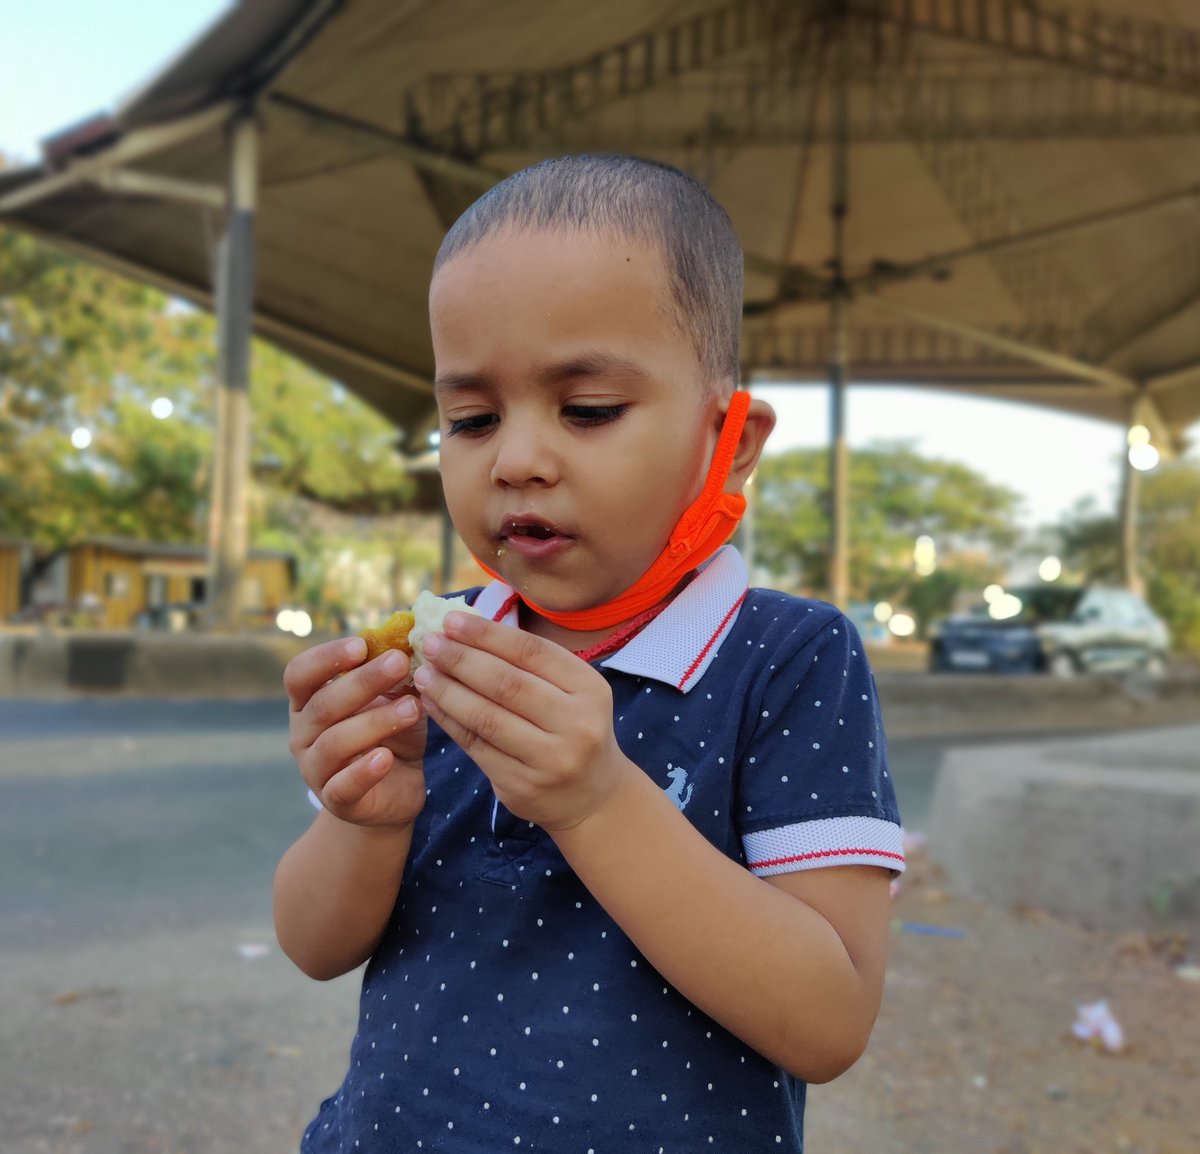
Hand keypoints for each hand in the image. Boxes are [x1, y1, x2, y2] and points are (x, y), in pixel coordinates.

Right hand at [284, 636, 427, 827]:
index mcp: (309, 702)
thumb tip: (414, 636)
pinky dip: (364, 771)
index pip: (300, 674)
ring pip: (335, 742)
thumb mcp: (396, 698)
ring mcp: (315, 769)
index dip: (327, 657)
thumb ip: (396, 673)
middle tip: (399, 662)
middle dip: (363, 681)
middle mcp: (303, 734)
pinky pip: (343, 786)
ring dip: (374, 722)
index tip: (362, 644)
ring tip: (412, 708)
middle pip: (322, 704)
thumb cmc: (391, 733)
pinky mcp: (336, 801)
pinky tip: (386, 757)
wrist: (397, 789)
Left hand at [412, 612, 633, 830]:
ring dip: (448, 691)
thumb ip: (529, 664)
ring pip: (487, 717)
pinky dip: (449, 722)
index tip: (451, 620)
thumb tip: (466, 629)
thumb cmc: (573, 728)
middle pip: (507, 683)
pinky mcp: (522, 786)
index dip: (487, 634)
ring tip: (424, 674)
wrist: (591, 795)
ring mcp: (550, 759)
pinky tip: (432, 704)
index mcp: (590, 689)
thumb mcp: (571, 692)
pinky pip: (477, 747)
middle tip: (430, 643)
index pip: (532, 652)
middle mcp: (576, 724)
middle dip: (461, 660)